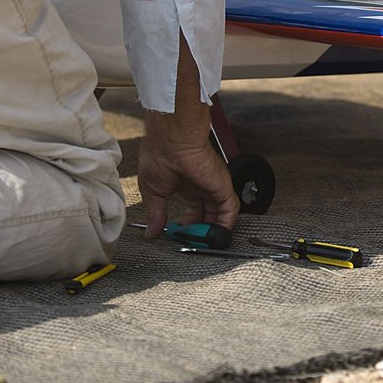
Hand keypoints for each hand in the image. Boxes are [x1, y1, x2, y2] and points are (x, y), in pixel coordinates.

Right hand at [136, 34, 238, 236]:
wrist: (172, 138)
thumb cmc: (160, 153)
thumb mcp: (153, 190)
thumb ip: (156, 213)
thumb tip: (152, 233)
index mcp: (186, 185)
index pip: (193, 210)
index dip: (188, 226)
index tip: (181, 237)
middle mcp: (202, 186)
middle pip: (208, 215)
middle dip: (201, 231)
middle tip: (194, 244)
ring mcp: (214, 187)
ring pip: (220, 216)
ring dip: (213, 233)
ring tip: (204, 245)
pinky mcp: (223, 188)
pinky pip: (230, 212)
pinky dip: (225, 227)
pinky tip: (216, 237)